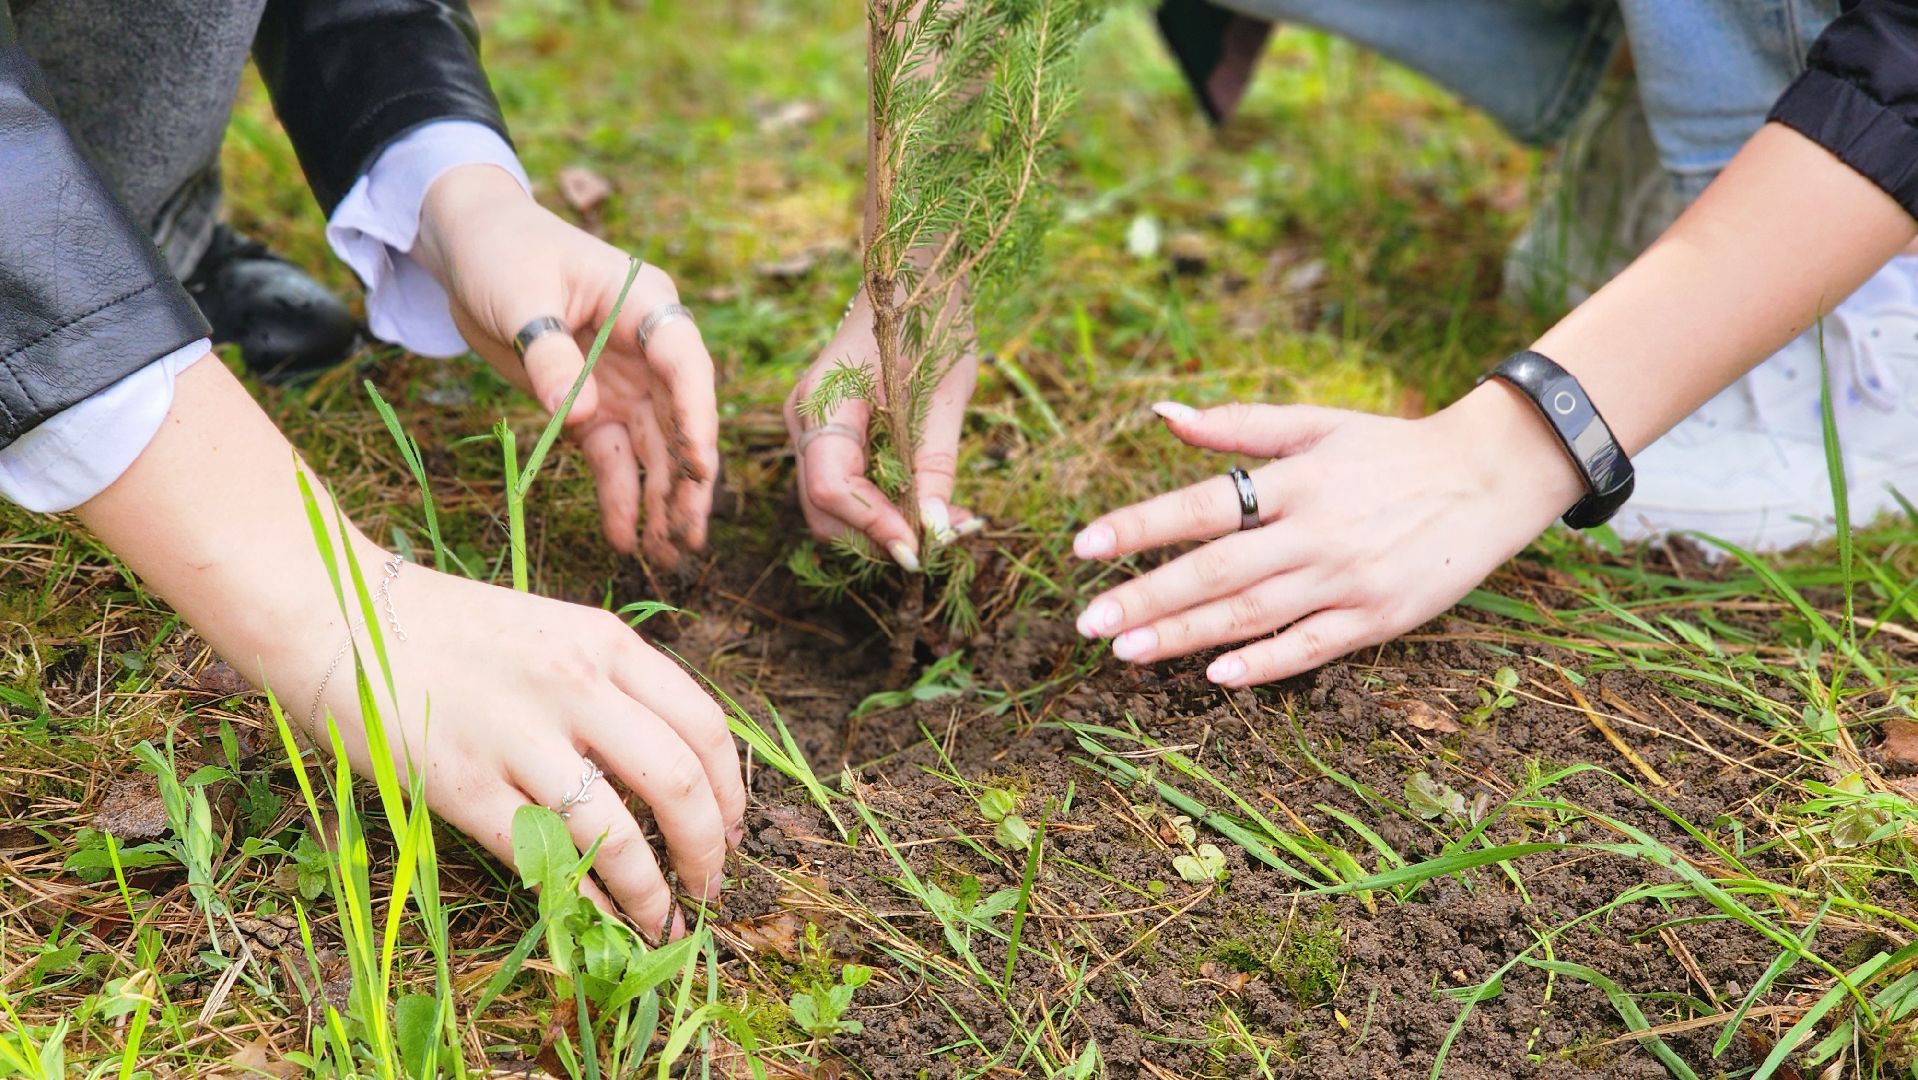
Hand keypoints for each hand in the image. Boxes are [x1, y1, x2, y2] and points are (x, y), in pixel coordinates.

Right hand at [78, 359, 742, 936]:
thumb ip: (609, 684)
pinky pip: (546, 856)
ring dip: (653, 892)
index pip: (703, 724)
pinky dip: (586, 898)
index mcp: (605, 642)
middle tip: (709, 886)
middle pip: (678, 782)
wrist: (337, 611)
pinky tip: (601, 920)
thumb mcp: (551, 630)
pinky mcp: (462, 783)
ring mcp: (519, 735)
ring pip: (620, 832)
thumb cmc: (447, 628)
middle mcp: (575, 684)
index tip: (732, 830)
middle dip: (707, 848)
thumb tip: (670, 764)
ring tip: (662, 919)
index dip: (729, 790)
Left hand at [414, 165, 718, 566]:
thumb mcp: (520, 294)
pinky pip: (612, 457)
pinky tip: (623, 537)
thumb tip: (583, 416)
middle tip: (691, 537)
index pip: (685, 365)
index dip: (697, 418)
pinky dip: (619, 496)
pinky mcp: (590, 406)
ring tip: (664, 556)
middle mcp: (648, 349)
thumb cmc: (502, 250)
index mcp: (646, 305)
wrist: (468, 245)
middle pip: (680, 421)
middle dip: (688, 480)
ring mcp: (623, 382)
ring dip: (659, 501)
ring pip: (653, 450)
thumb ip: (551, 355)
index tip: (698, 468)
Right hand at [783, 288, 980, 568]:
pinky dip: (884, 506)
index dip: (874, 526)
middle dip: (879, 536)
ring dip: (885, 527)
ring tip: (947, 525)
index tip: (920, 549)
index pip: (833, 487)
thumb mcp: (943, 395)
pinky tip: (930, 507)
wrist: (911, 277)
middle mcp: (804, 420)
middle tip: (942, 543)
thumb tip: (938, 530)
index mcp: (823, 401)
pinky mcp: (830, 434)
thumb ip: (935, 464)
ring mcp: (811, 428)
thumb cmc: (930, 322)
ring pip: (834, 506)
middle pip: (825, 509)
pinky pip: (847, 486)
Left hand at [1071, 385, 1584, 685]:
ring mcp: (1347, 578)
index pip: (1202, 505)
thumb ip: (1236, 425)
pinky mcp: (1378, 617)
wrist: (1490, 477)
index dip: (1141, 525)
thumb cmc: (1389, 449)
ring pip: (1252, 613)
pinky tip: (1217, 675)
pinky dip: (1265, 662)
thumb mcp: (1316, 424)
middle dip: (1147, 598)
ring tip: (1127, 652)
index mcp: (1296, 480)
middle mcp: (1316, 531)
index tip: (1084, 547)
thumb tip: (1160, 413)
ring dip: (1186, 635)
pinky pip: (1311, 646)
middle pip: (1217, 570)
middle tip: (1089, 622)